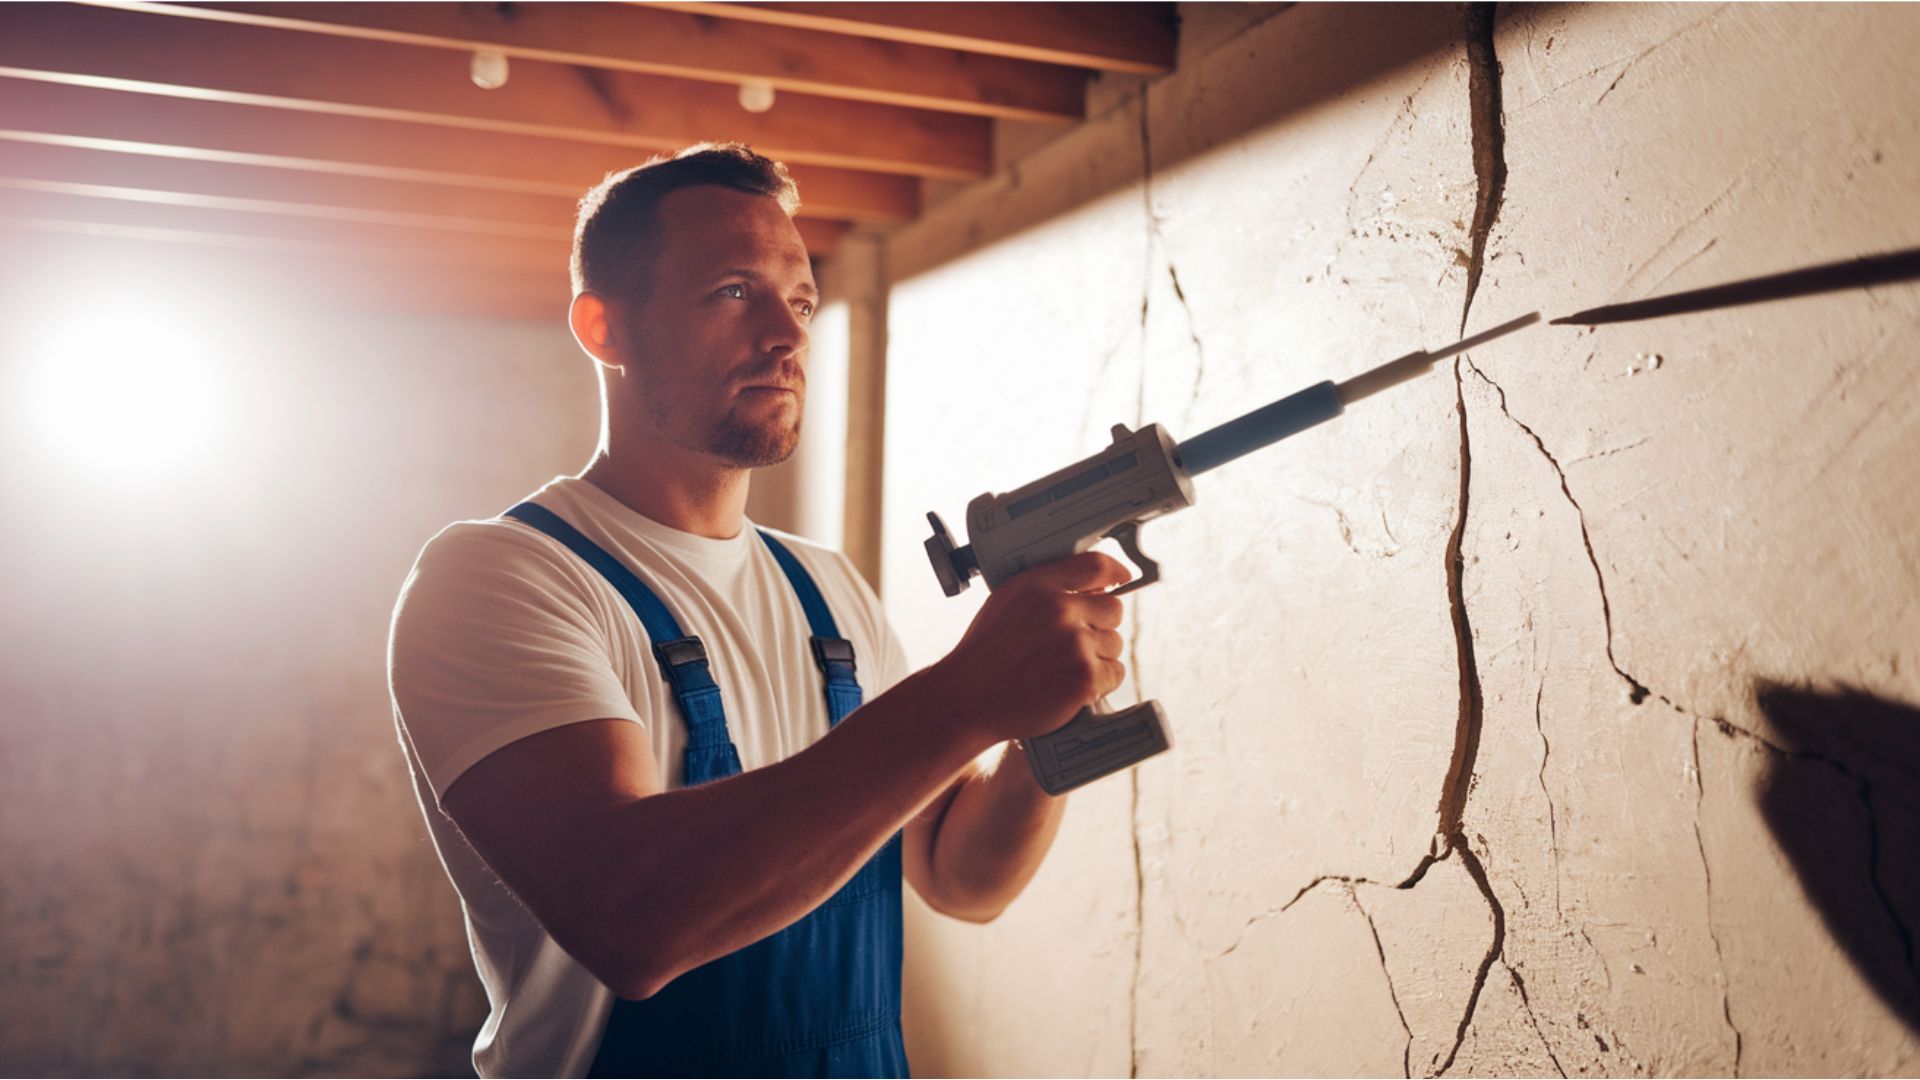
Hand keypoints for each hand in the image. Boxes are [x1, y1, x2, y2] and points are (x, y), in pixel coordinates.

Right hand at [932, 552, 1131, 745]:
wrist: (967, 698)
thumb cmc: (985, 653)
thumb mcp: (1007, 601)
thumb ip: (1046, 589)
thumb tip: (1092, 588)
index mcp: (1039, 586)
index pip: (1095, 567)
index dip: (1115, 571)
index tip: (1123, 578)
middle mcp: (1059, 610)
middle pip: (1114, 609)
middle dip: (1099, 626)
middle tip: (1073, 644)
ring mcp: (1075, 645)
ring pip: (1114, 644)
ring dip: (1098, 657)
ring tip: (1062, 668)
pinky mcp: (1084, 677)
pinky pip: (1114, 673)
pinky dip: (1099, 682)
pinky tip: (1069, 685)